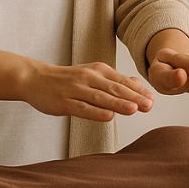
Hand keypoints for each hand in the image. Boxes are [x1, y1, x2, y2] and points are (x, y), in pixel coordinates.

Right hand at [19, 60, 154, 121]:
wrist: (36, 79)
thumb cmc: (67, 79)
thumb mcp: (92, 74)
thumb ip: (113, 81)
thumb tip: (137, 84)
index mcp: (98, 71)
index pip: (122, 80)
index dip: (138, 90)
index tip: (153, 99)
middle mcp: (88, 78)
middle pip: (115, 88)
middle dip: (133, 97)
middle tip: (149, 105)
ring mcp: (76, 90)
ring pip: (101, 97)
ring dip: (118, 103)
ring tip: (134, 109)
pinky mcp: (64, 102)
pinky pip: (82, 108)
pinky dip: (96, 112)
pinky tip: (108, 116)